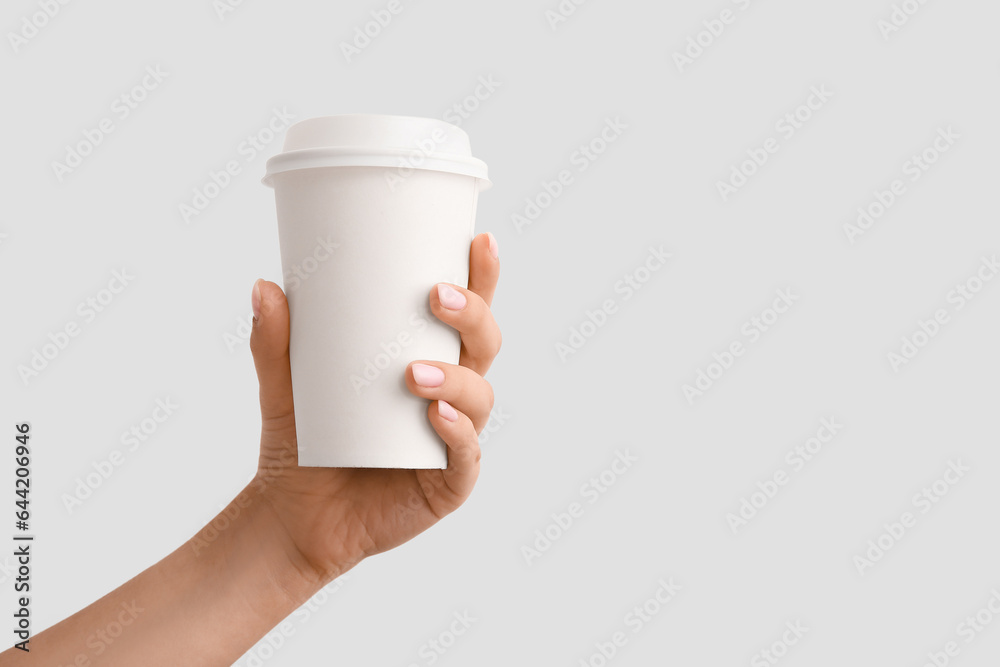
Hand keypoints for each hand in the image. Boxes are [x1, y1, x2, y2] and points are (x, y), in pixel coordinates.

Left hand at [247, 232, 500, 593]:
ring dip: (457, 377)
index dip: (482, 278)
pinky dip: (457, 433)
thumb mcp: (284, 386)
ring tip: (415, 373)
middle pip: (484, 345)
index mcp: (428, 359)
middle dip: (473, 315)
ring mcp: (453, 438)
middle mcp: (451, 394)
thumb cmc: (301, 441)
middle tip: (436, 297)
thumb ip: (274, 342)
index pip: (465, 314)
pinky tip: (437, 417)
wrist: (293, 516)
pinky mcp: (447, 483)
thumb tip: (264, 286)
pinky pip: (466, 456)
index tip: (478, 241)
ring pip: (480, 397)